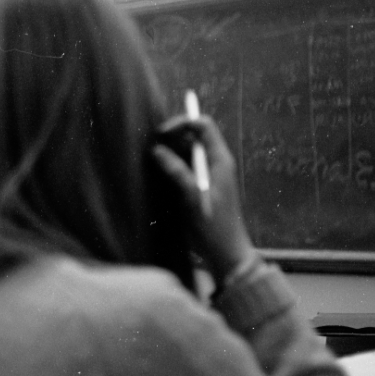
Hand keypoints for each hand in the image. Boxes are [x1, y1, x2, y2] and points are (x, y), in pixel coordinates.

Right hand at [152, 114, 256, 284]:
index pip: (202, 126)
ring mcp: (205, 174)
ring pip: (184, 152)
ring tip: (150, 158)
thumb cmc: (214, 226)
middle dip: (171, 137)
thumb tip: (157, 150)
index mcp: (219, 160)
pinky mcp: (197, 186)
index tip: (162, 132)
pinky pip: (182, 168)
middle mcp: (213, 163)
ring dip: (168, 152)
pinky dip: (169, 166)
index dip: (183, 122)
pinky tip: (156, 172)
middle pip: (192, 137)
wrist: (224, 252)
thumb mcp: (194, 196)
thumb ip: (177, 171)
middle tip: (151, 145)